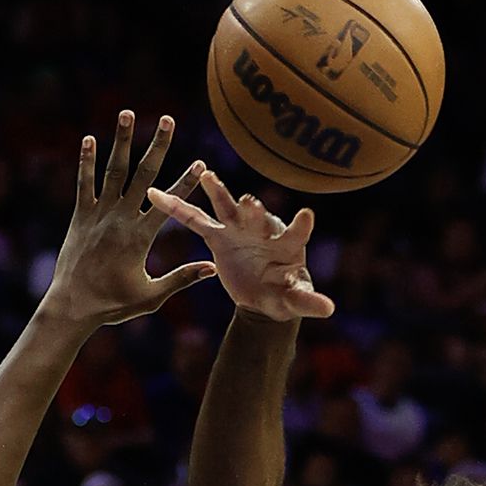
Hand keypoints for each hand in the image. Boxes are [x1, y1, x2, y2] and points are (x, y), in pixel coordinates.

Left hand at [39, 111, 215, 329]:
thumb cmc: (113, 305)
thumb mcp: (152, 296)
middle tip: (168, 119)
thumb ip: (181, 279)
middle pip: (143, 175)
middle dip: (158, 145)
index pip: (169, 202)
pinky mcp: (80, 217)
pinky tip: (89, 139)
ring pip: (114, 171)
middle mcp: (120, 219)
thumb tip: (213, 269)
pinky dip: (87, 161)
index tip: (201, 161)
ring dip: (121, 141)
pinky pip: (84, 183)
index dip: (187, 180)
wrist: (71, 306)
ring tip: (126, 113)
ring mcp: (98, 215)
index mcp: (140, 237)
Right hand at [146, 169, 333, 321]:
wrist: (263, 296)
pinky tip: (157, 194)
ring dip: (218, 193)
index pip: (297, 231)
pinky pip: (195, 220)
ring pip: (227, 207)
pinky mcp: (217, 234)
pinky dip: (177, 207)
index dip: (301, 224)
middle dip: (253, 210)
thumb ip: (308, 301)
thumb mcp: (295, 300)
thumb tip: (329, 308)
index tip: (306, 215)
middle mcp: (263, 229)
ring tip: (207, 178)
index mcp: (288, 244)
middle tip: (249, 202)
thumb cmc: (284, 294)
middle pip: (258, 216)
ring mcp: (239, 228)